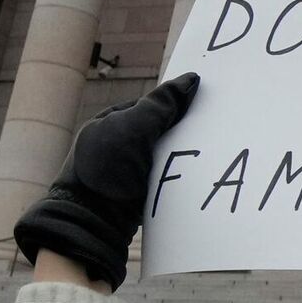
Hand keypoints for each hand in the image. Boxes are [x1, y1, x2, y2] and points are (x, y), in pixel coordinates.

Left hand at [15, 73, 199, 288]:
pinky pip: (161, 180)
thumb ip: (161, 105)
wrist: (92, 222)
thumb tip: (189, 80)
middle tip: (209, 131)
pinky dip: (174, 179)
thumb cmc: (106, 169)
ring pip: (162, 157)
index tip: (202, 106)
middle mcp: (114, 145)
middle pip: (158, 131)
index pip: (149, 106)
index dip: (174, 105)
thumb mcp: (135, 127)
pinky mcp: (133, 195)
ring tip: (206, 155)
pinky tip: (191, 179)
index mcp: (108, 122)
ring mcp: (123, 172)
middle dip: (180, 133)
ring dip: (179, 158)